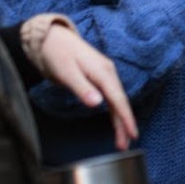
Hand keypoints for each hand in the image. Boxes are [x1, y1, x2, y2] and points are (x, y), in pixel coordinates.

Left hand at [38, 22, 137, 150]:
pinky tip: (115, 122)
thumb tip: (98, 104)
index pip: (118, 99)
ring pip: (117, 101)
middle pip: (120, 102)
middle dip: (124, 124)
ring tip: (121, 141)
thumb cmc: (58, 54)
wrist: (52, 38)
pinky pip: (112, 97)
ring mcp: (105, 74)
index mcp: (102, 72)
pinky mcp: (100, 77)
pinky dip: (114, 111)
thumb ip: (82, 88)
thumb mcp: (66, 72)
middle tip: (125, 146)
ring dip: (120, 120)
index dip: (126, 118)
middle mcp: (108, 72)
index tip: (132, 134)